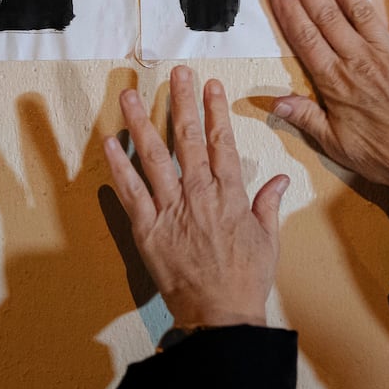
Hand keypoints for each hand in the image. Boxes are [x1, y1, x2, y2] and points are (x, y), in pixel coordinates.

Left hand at [103, 66, 290, 329]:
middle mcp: (199, 194)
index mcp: (230, 194)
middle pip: (187, 139)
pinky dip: (118, 167)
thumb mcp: (267, 240)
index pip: (221, 142)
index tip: (211, 85)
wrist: (220, 314)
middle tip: (176, 74)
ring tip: (130, 95)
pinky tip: (108, 143)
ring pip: (153, 157)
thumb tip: (279, 181)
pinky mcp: (148, 229)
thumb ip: (268, 205)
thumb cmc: (246, 279)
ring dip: (141, 123)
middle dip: (181, 102)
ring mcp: (171, 210)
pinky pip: (130, 192)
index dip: (215, 111)